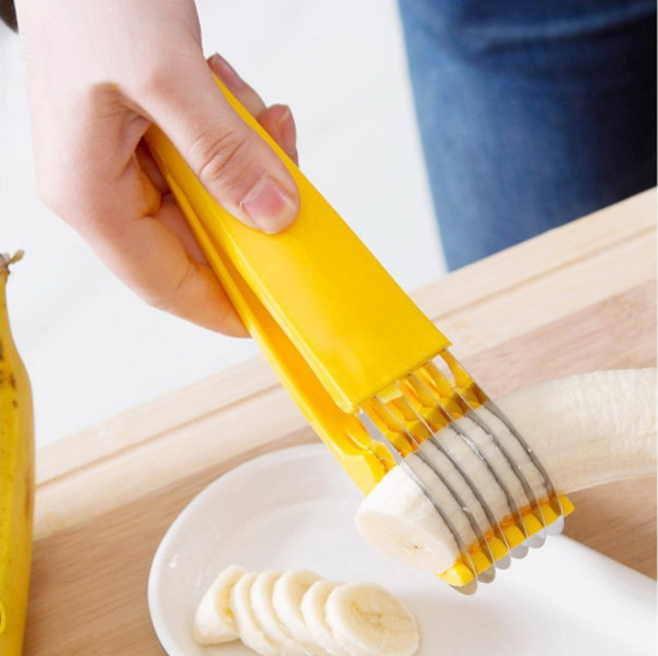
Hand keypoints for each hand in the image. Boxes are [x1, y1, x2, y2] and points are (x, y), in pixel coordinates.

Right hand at [15, 0, 299, 333]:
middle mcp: (103, 190)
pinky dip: (233, 136)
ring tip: (255, 113)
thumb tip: (274, 216)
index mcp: (91, 195)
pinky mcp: (142, 139)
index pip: (166, 283)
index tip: (273, 316)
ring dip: (246, 164)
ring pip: (207, 201)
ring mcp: (121, 165)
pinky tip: (234, 97)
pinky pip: (203, 162)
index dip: (223, 307)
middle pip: (196, 242)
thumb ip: (223, 153)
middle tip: (286, 175)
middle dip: (251, 212)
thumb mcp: (165, 76)